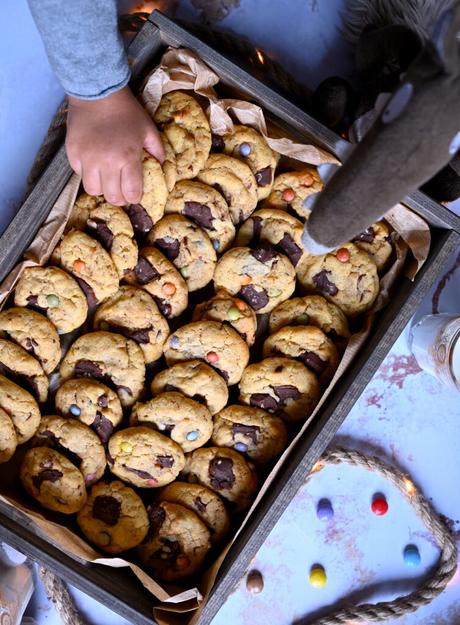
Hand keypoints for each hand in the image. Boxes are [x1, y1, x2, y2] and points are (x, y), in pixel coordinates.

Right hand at [66, 87, 164, 205]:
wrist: (98, 92)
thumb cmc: (126, 112)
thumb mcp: (148, 130)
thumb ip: (158, 151)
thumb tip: (161, 168)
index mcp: (128, 158)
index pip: (131, 194)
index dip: (135, 197)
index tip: (135, 193)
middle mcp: (106, 162)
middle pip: (112, 197)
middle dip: (120, 198)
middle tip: (122, 190)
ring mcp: (87, 159)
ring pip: (94, 191)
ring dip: (102, 188)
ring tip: (107, 179)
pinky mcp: (72, 154)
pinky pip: (80, 175)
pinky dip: (88, 175)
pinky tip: (95, 165)